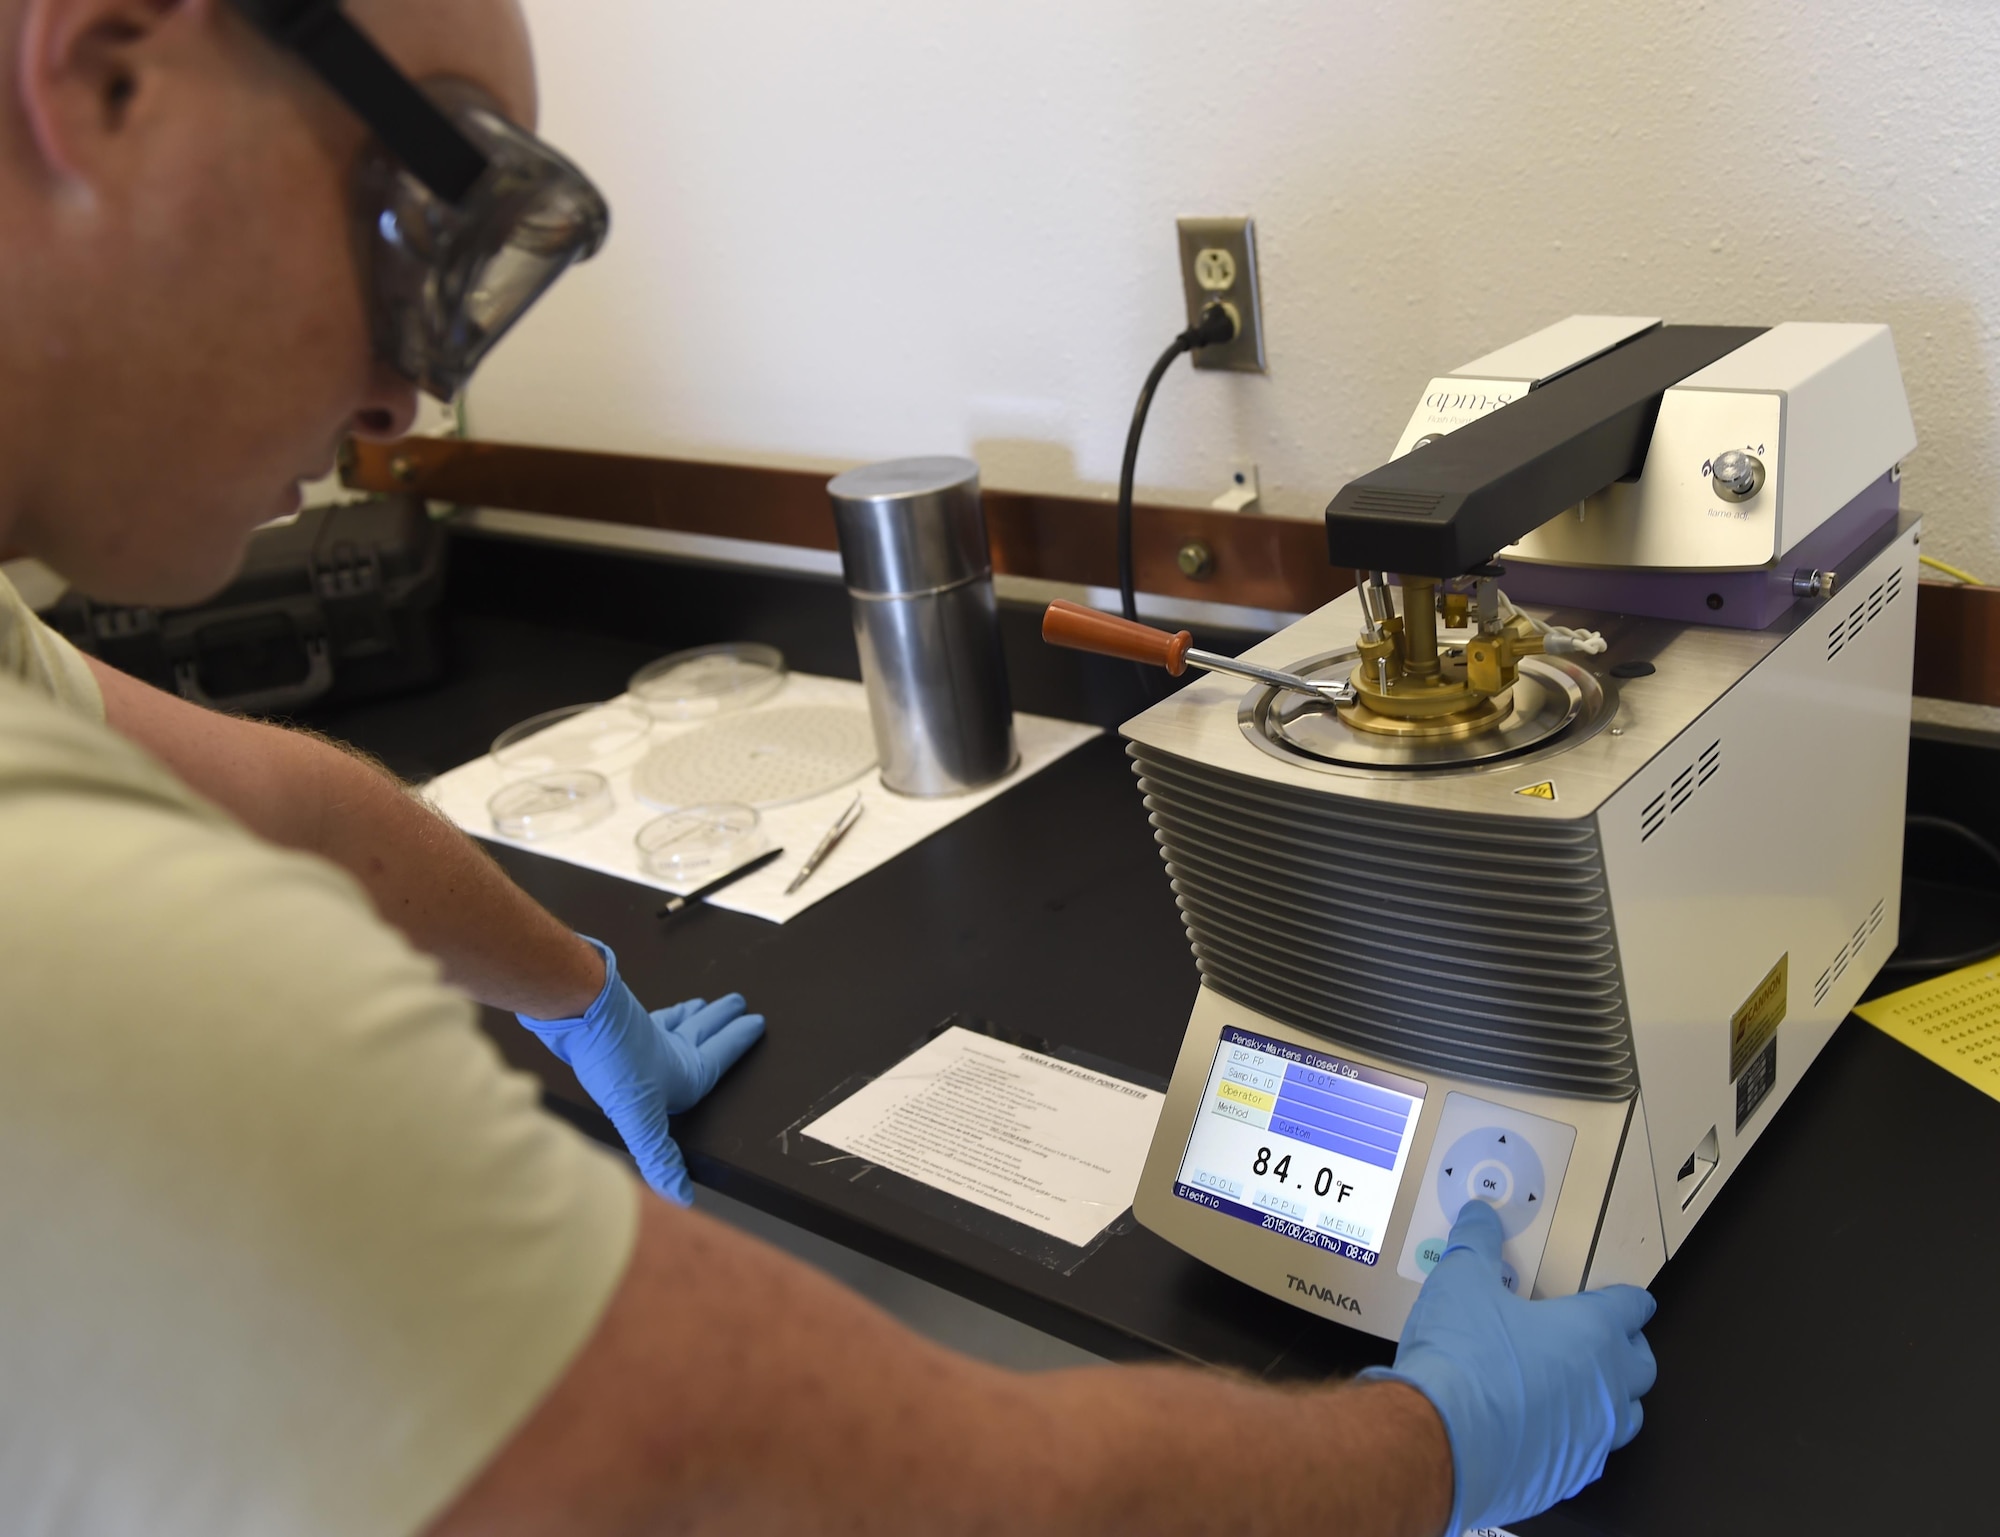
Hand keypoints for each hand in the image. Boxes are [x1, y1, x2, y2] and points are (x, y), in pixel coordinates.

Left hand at [516, 937, 765, 1204]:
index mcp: (685, 1072)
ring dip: (692, 1014)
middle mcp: (670, 1049)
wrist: (580, 1015)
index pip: (721, 1055)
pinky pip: (648, 1019)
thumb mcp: (640, 1118)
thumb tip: (684, 1197)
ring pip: (677, 1022)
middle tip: (738, 1003)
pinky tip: (648, 1016)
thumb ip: (660, 1155)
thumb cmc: (616, 1066)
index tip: (757, 1022)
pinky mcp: (619, 1026)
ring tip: (702, 1005)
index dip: (738, 1040)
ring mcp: (645, 1034)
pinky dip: (656, 1016)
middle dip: (722, 1020)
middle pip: (704, 1031)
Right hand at [1361, 1200, 1656, 1533]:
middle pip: (1642, 1365)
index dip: (1626, 1299)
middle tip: (1601, 1340)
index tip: (1623, 1297)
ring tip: (1578, 1389)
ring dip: (1609, 1401)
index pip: (1631, 1308)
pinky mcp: (1567, 1476)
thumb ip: (1475, 1244)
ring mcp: (1592, 1437)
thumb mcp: (1461, 1281)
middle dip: (1627, 1349)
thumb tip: (1479, 1215)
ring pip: (1625, 1418)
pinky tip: (1542, 1432)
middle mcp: (1605, 1387)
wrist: (1440, 1441)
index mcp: (1591, 1333)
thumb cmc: (1463, 1359)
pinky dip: (1573, 1440)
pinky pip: (1587, 1455)